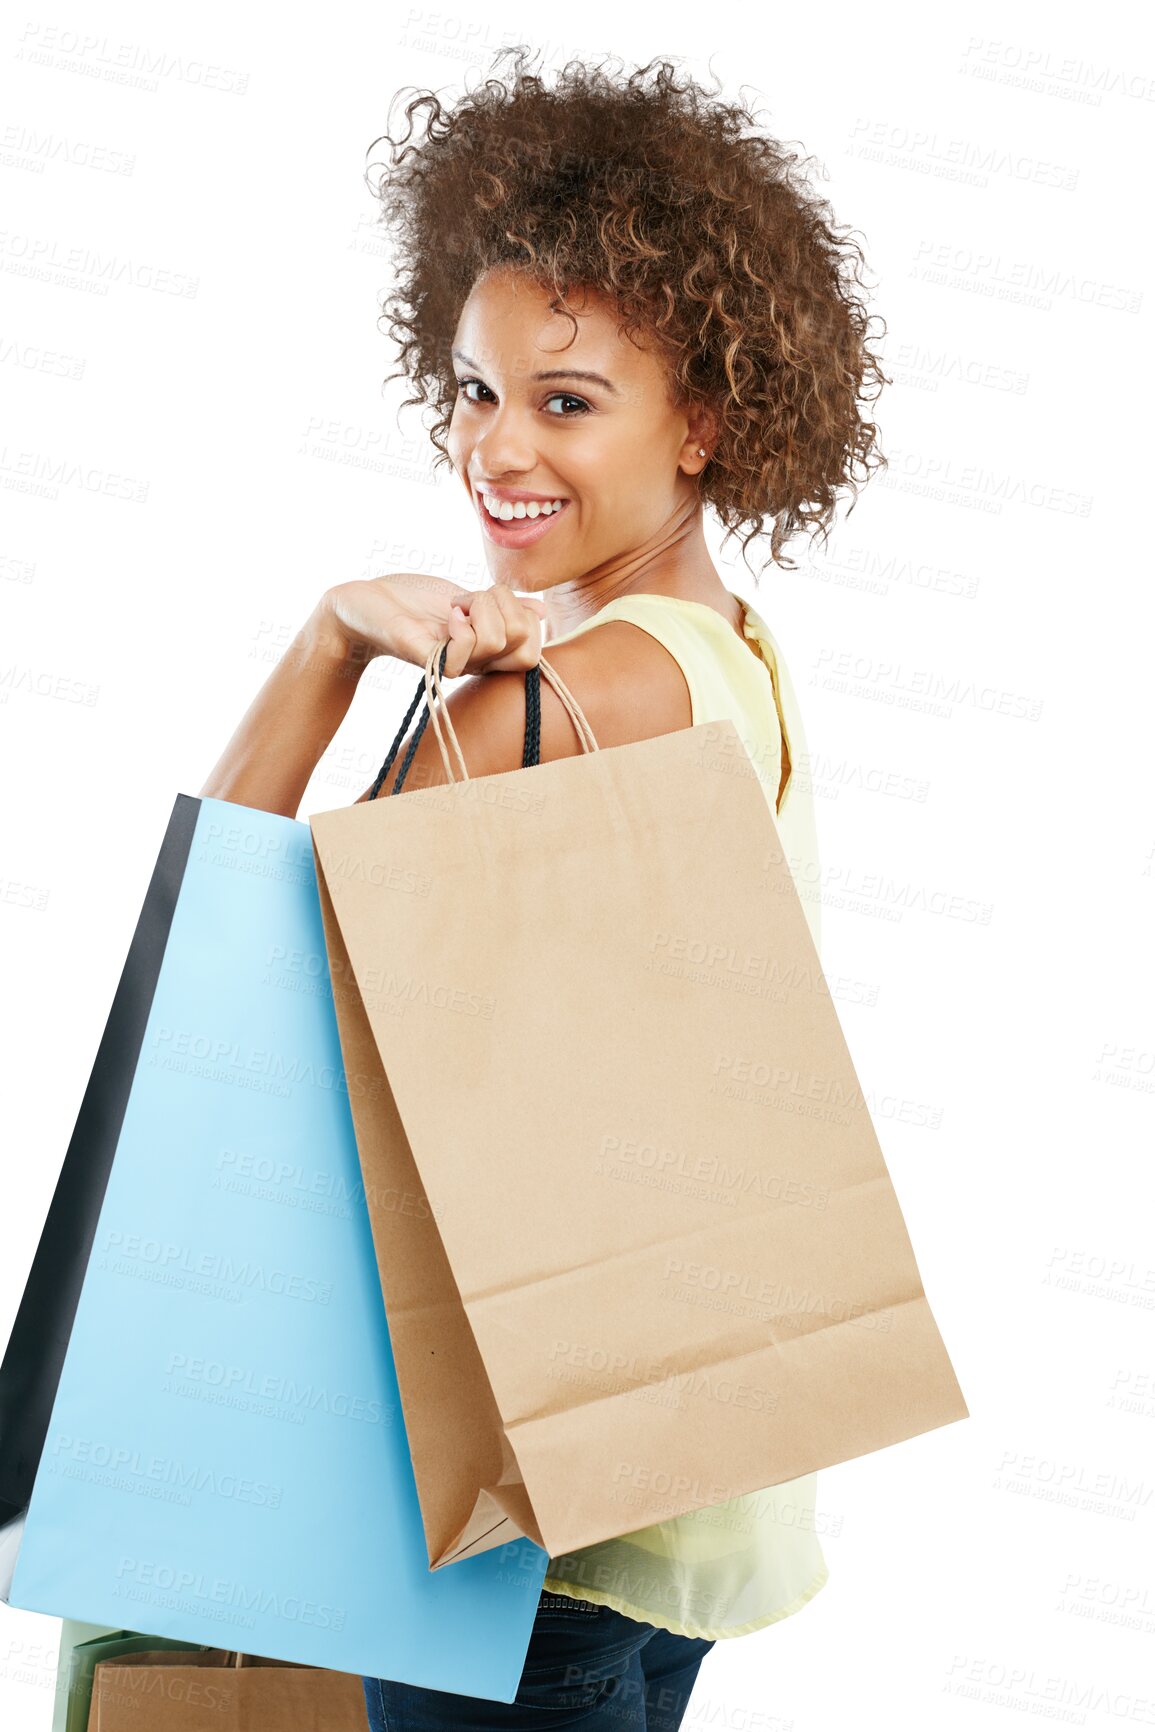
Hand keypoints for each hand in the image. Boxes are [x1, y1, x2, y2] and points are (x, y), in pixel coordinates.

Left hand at [321, 573, 546, 677]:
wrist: (365, 603)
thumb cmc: (413, 600)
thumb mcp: (468, 598)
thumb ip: (502, 608)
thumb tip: (542, 611)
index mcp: (489, 649)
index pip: (534, 647)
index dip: (525, 616)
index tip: (492, 598)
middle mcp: (477, 663)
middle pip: (525, 643)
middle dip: (506, 605)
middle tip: (471, 599)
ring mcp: (455, 664)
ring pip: (497, 640)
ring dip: (479, 607)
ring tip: (454, 606)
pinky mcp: (429, 661)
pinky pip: (462, 656)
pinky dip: (460, 626)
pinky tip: (447, 615)